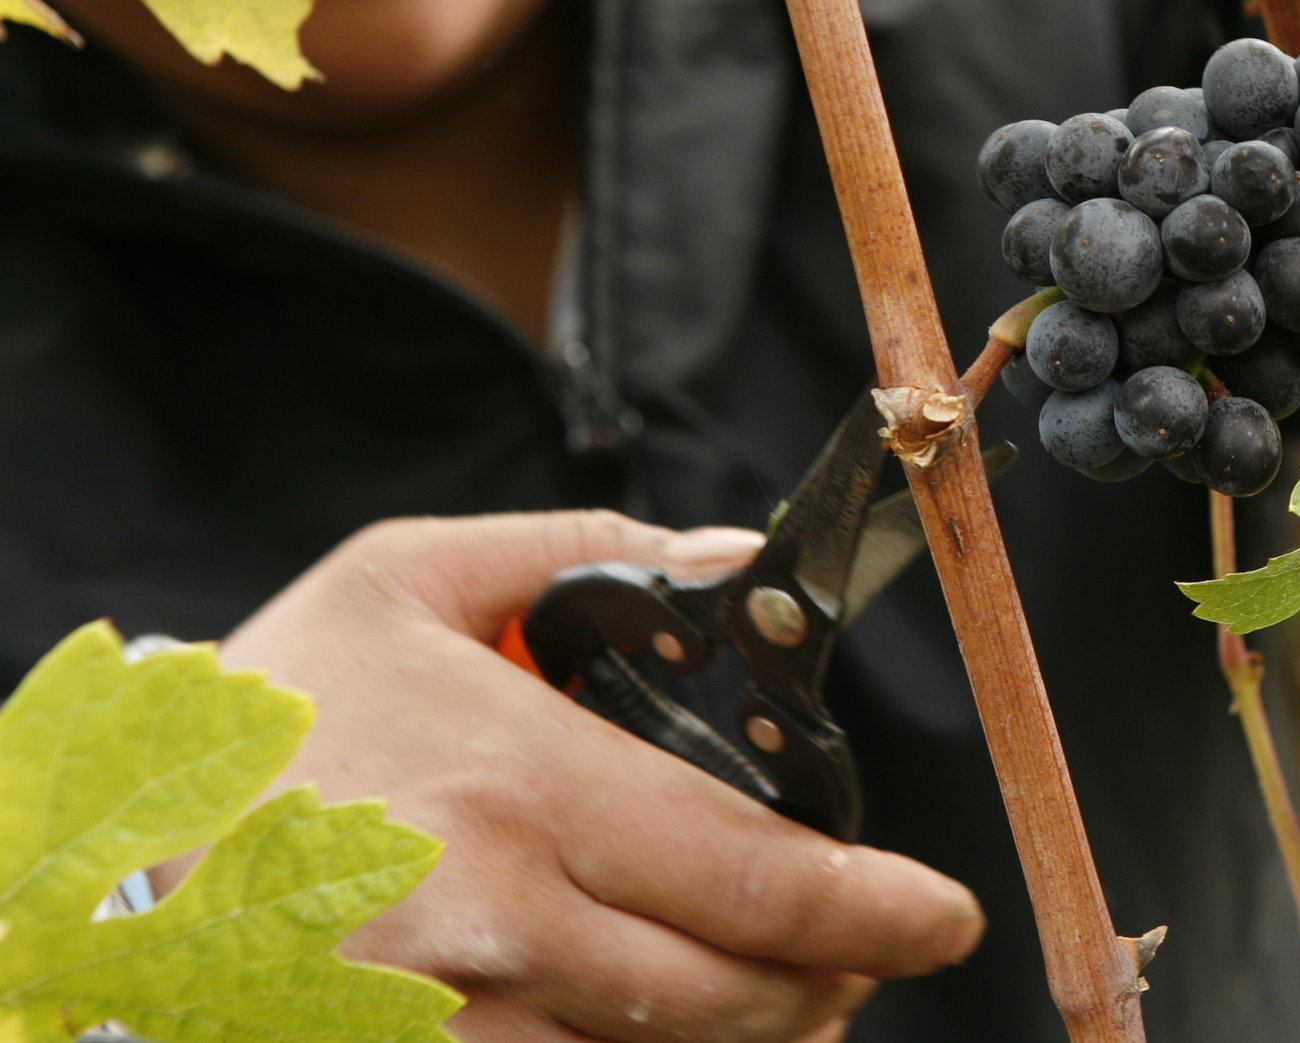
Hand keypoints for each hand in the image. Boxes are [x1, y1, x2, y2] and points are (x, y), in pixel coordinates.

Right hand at [214, 511, 983, 1042]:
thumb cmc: (274, 708)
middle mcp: (498, 922)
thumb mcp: (402, 578)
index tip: (946, 914)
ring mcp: (453, 1023)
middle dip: (832, 979)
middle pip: (733, 991)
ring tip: (790, 988)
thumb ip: (583, 552)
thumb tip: (730, 558)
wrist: (105, 850)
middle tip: (871, 950)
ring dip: (755, 1031)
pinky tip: (673, 1022)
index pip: (755, 874)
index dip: (876, 907)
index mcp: (520, 788)